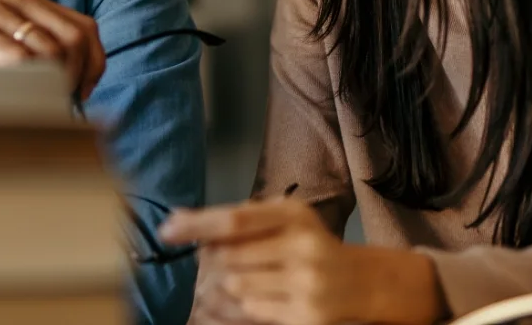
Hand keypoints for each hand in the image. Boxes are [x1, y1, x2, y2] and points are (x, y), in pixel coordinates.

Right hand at [0, 0, 105, 99]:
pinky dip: (30, 82)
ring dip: (57, 85)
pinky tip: (24, 100)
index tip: (82, 94)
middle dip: (81, 76)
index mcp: (22, 3)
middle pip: (77, 38)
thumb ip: (25, 52)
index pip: (84, 28)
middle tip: (67, 106)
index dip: (94, 64)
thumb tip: (68, 87)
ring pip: (52, 48)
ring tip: (47, 109)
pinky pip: (16, 57)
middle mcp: (12, 1)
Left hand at [160, 198, 442, 324]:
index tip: (166, 230)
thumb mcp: (287, 220)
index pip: (235, 219)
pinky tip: (253, 298)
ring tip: (244, 279)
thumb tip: (180, 223)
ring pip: (236, 288)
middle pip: (228, 258)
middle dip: (213, 261)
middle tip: (218, 261)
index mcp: (295, 216)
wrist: (365, 285)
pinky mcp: (304, 319)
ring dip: (227, 286)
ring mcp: (306, 287)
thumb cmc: (313, 246)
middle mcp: (303, 248)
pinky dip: (241, 307)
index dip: (196, 225)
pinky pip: (250, 313)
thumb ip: (241, 218)